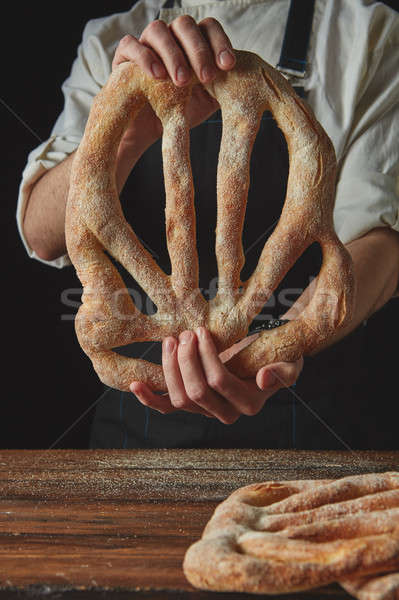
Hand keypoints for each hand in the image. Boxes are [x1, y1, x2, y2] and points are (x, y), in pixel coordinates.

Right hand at [112, 16, 235, 145]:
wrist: (149, 133)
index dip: (220, 42)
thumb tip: (246, 79)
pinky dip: (145, 57)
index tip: (228, 66)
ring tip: (181, 82)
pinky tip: (157, 76)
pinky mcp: (123, 58)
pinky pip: (131, 45)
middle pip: (185, 24)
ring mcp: (146, 44)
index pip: (208, 28)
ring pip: (158, 30)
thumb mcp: (208, 101)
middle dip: (198, 50)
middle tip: (205, 77)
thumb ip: (224, 86)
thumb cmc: (180, 114)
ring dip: (173, 54)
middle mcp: (170, 39)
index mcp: (192, 45)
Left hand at [130, 328, 302, 422]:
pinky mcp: (190, 404)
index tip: (202, 330)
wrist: (266, 356)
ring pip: (178, 399)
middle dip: (186, 360)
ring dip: (170, 369)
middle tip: (186, 333)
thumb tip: (264, 380)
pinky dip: (149, 399)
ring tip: (171, 340)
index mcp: (248, 404)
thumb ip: (284, 372)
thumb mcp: (290, 361)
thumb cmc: (278, 355)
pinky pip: (166, 407)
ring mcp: (204, 410)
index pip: (220, 382)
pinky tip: (135, 385)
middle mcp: (225, 413)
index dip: (206, 356)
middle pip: (196, 392)